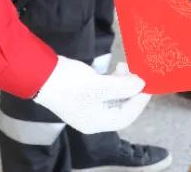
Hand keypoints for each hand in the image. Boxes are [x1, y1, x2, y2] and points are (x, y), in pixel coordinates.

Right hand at [34, 57, 149, 133]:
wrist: (42, 74)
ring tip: (124, 67)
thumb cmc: (70, 83)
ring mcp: (88, 106)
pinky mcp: (85, 94)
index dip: (139, 101)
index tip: (149, 85)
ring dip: (123, 83)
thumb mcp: (99, 85)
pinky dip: (113, 81)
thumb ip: (122, 86)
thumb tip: (141, 84)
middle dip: (131, 91)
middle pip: (121, 108)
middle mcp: (94, 118)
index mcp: (97, 122)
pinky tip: (116, 69)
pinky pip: (106, 91)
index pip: (126, 116)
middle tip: (138, 74)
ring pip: (114, 98)